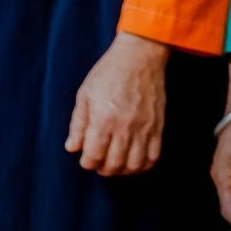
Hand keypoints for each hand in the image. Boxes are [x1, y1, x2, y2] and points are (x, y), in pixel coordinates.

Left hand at [66, 31, 168, 175]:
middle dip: (103, 169)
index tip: (85, 159)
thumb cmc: (108, 74)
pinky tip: (134, 162)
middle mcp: (124, 128)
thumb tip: (72, 148)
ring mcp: (144, 129)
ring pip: (134, 165)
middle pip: (114, 163)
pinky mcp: (158, 127)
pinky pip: (154, 156)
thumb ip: (78, 124)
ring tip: (115, 166)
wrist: (139, 59)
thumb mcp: (85, 95)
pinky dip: (143, 165)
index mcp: (103, 119)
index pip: (94, 155)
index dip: (87, 162)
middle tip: (98, 165)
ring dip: (123, 171)